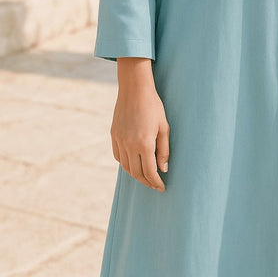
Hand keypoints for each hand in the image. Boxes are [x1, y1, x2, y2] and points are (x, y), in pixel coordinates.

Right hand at [111, 58, 169, 191]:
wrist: (134, 89)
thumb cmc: (153, 106)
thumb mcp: (164, 126)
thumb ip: (164, 149)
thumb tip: (163, 169)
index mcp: (144, 143)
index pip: (150, 172)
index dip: (156, 182)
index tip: (162, 187)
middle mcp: (129, 145)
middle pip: (136, 173)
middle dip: (146, 182)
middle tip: (155, 185)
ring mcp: (119, 140)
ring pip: (126, 167)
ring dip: (136, 174)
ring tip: (145, 176)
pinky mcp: (113, 135)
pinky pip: (118, 156)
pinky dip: (125, 163)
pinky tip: (133, 163)